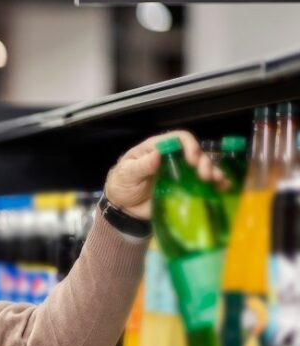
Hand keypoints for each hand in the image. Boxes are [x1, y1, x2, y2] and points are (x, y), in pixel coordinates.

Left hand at [103, 130, 223, 219]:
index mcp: (157, 149)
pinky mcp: (184, 187)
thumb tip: (157, 154)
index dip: (189, 146)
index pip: (178, 139)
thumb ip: (141, 166)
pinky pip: (202, 183)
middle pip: (195, 152)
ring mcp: (180, 173)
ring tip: (217, 181)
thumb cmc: (121, 185)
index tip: (192, 160)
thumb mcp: (126, 175)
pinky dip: (215, 184)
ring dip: (213, 171)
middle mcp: (172, 158)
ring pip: (202, 166)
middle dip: (204, 161)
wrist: (122, 207)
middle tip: (205, 175)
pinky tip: (223, 188)